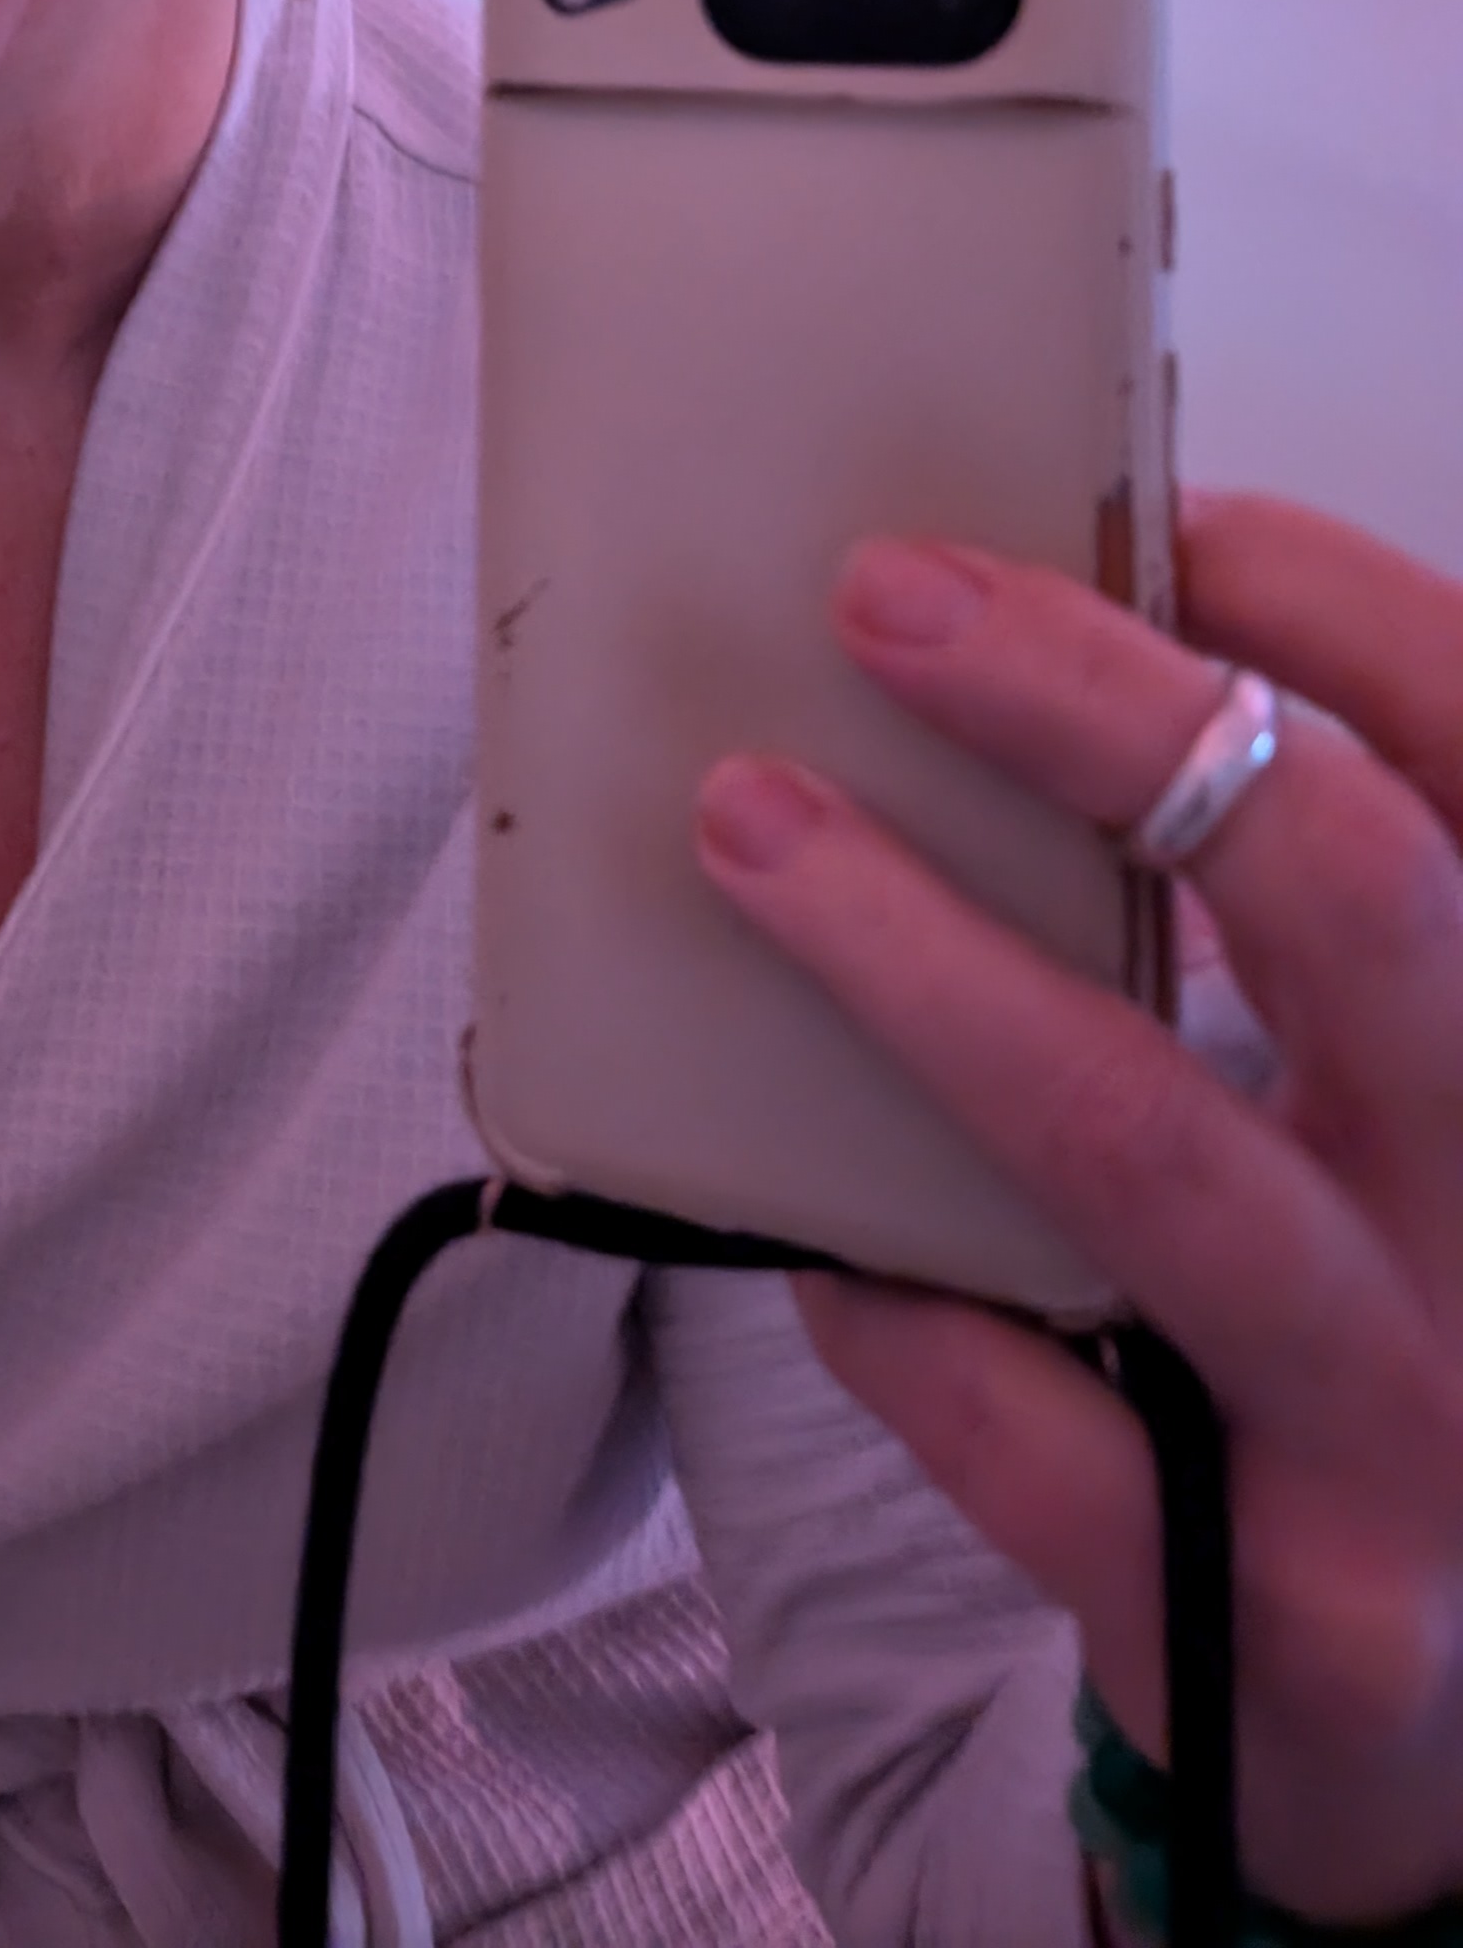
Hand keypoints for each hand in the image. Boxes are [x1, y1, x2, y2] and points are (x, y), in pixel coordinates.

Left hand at [694, 494, 1462, 1926]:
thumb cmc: (1410, 1345)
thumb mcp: (1420, 1115)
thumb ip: (1313, 938)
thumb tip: (1056, 663)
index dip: (1334, 615)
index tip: (1158, 524)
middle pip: (1353, 898)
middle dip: (1107, 716)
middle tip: (887, 599)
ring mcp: (1417, 1435)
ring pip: (1159, 1149)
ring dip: (927, 965)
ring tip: (746, 827)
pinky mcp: (1284, 1616)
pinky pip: (1046, 1428)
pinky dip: (902, 1310)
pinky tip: (808, 1238)